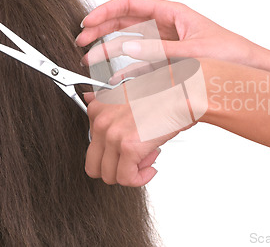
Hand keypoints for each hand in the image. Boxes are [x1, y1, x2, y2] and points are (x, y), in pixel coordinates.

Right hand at [75, 0, 256, 66]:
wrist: (248, 72)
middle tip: (82, 41)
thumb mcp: (194, 51)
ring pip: (130, 44)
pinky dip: (127, 71)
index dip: (105, 11)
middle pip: (125, 22)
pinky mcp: (169, 63)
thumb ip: (160, 51)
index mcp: (172, 13)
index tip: (88, 22)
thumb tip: (128, 48)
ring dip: (110, 51)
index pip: (130, 4)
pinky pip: (142, 64)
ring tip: (91, 60)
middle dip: (101, 30)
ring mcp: (166, 45)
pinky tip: (114, 78)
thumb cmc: (231, 54)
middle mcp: (166, 26)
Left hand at [83, 59, 203, 186]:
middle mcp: (101, 122)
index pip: (92, 147)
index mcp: (98, 108)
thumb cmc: (162, 93)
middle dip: (116, 169)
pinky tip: (151, 168)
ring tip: (147, 158)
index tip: (128, 148)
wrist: (182, 94)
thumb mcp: (128, 91)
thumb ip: (105, 98)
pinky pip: (126, 178)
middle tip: (134, 161)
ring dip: (131, 173)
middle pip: (94, 166)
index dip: (113, 152)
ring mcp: (113, 136)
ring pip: (110, 176)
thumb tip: (88, 97)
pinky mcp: (129, 148)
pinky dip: (140, 179)